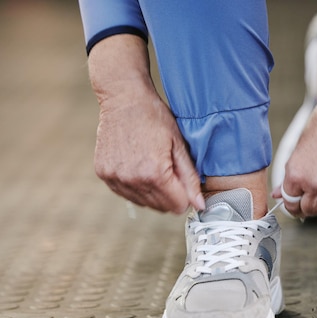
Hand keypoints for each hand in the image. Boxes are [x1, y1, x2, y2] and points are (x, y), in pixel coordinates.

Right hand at [88, 34, 203, 213]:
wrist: (123, 99)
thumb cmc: (154, 118)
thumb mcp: (179, 145)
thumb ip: (190, 178)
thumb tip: (200, 205)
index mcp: (155, 173)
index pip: (177, 206)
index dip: (186, 196)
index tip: (184, 181)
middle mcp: (132, 179)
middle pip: (161, 207)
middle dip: (170, 194)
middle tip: (170, 170)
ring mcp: (115, 178)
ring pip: (144, 203)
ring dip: (153, 192)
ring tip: (153, 166)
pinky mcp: (104, 174)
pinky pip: (126, 194)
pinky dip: (136, 186)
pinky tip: (139, 167)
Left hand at [272, 47, 316, 216]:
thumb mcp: (300, 147)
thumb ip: (292, 174)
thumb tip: (280, 192)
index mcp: (297, 175)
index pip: (290, 203)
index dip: (292, 203)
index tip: (296, 201)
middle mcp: (316, 185)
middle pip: (310, 210)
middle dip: (310, 204)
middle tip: (313, 192)